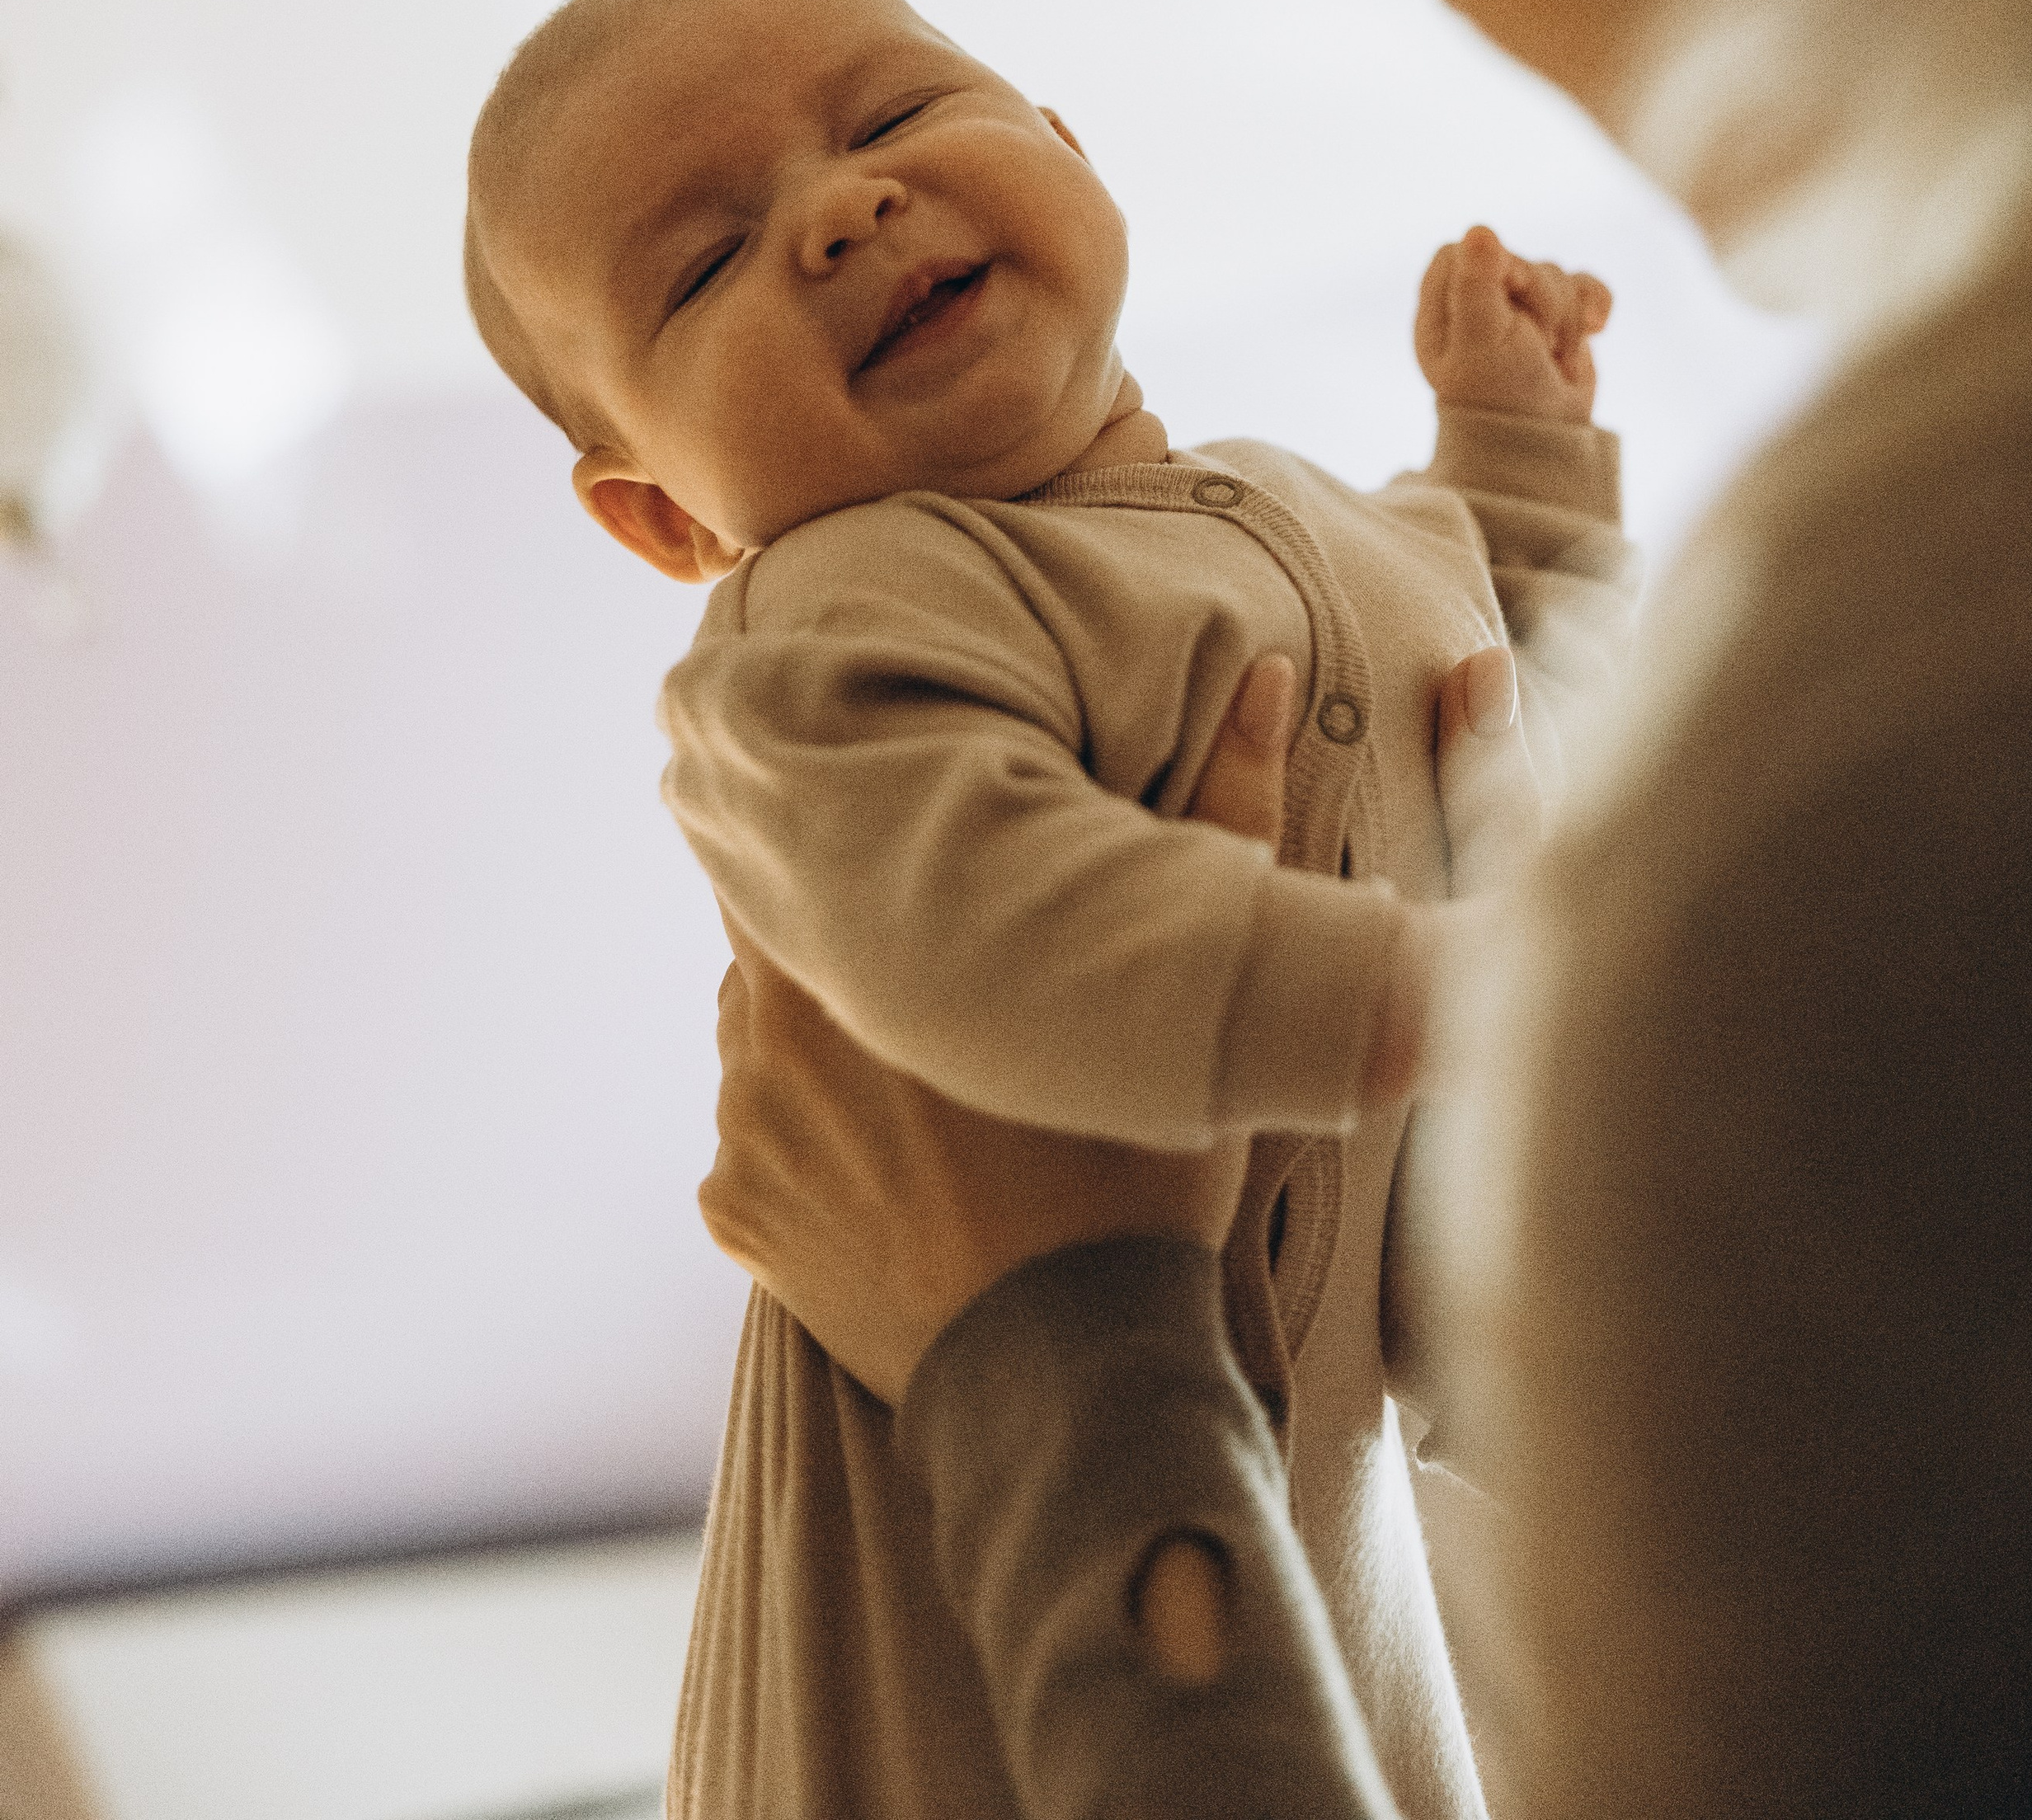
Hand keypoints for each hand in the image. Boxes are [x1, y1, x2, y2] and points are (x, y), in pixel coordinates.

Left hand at [696, 653, 1297, 1405]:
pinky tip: (888, 1190)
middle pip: (786, 941)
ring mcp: (743, 1121)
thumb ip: (1228, 814)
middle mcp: (776, 1016)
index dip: (862, 841)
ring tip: (919, 1106)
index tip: (901, 857)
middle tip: (938, 993)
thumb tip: (1268, 678)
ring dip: (817, 1053)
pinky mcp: (735, 1211)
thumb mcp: (1191, 988)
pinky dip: (802, 1162)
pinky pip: (752, 1156)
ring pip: (763, 1042)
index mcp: (867, 933)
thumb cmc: (1140, 1176)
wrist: (1078, 1382)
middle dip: (847, 952)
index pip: (820, 835)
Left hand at [1415, 222, 1611, 423]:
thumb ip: (1476, 284)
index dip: (1494, 264)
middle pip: (1517, 259)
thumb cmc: (1501, 396)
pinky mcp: (1560, 319)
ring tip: (1554, 356)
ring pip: (1554, 273)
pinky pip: (1584, 285)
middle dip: (1540, 298)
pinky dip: (1594, 305)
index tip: (1509, 294)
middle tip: (1536, 341)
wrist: (1548, 443)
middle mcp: (1479, 303)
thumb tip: (1479, 229)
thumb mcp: (1481, 340)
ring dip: (1564, 316)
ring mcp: (1521, 311)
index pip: (1462, 251)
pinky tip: (1597, 329)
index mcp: (1444, 308)